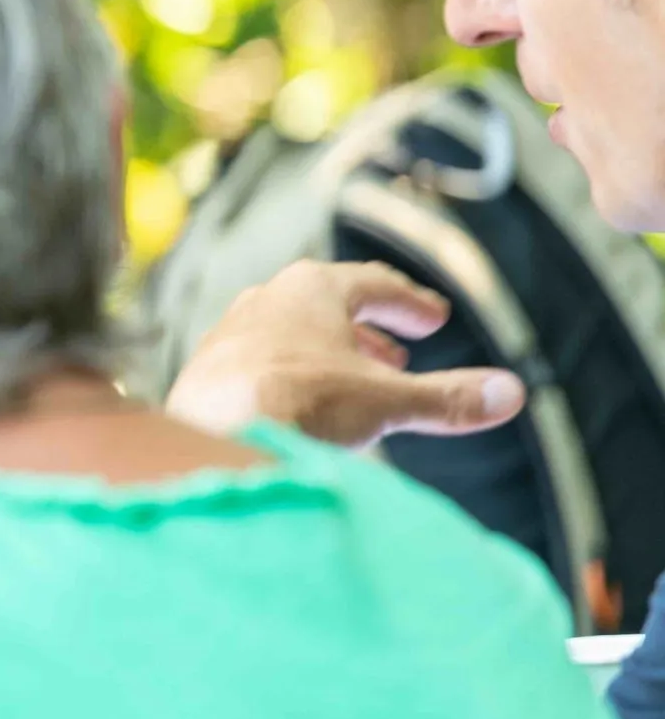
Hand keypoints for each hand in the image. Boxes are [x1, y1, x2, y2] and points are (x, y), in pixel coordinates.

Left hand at [165, 259, 526, 449]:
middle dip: (369, 329)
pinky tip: (304, 410)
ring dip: (330, 354)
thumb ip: (447, 399)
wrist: (211, 434)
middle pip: (327, 305)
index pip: (372, 284)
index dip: (408, 302)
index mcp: (312, 289)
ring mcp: (231, 333)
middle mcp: (265, 300)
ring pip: (291, 335)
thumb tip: (511, 393)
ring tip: (358, 382)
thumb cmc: (296, 405)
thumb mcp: (386, 402)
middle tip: (401, 351)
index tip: (432, 318)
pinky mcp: (207, 370)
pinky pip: (260, 364)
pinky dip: (293, 377)